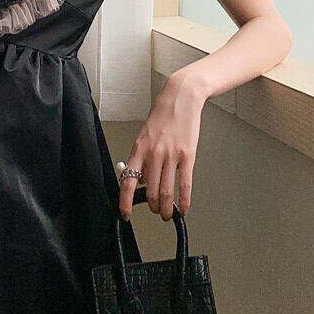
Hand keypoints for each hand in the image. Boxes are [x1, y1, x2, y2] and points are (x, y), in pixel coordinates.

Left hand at [118, 73, 204, 221]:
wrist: (181, 99)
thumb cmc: (163, 116)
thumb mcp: (144, 136)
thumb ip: (142, 158)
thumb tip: (140, 179)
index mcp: (139, 149)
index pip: (127, 181)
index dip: (125, 201)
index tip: (125, 214)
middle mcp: (153, 154)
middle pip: (149, 191)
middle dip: (152, 206)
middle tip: (155, 212)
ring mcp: (171, 156)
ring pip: (166, 191)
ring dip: (166, 208)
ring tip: (167, 214)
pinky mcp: (188, 156)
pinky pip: (185, 184)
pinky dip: (184, 200)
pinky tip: (183, 208)